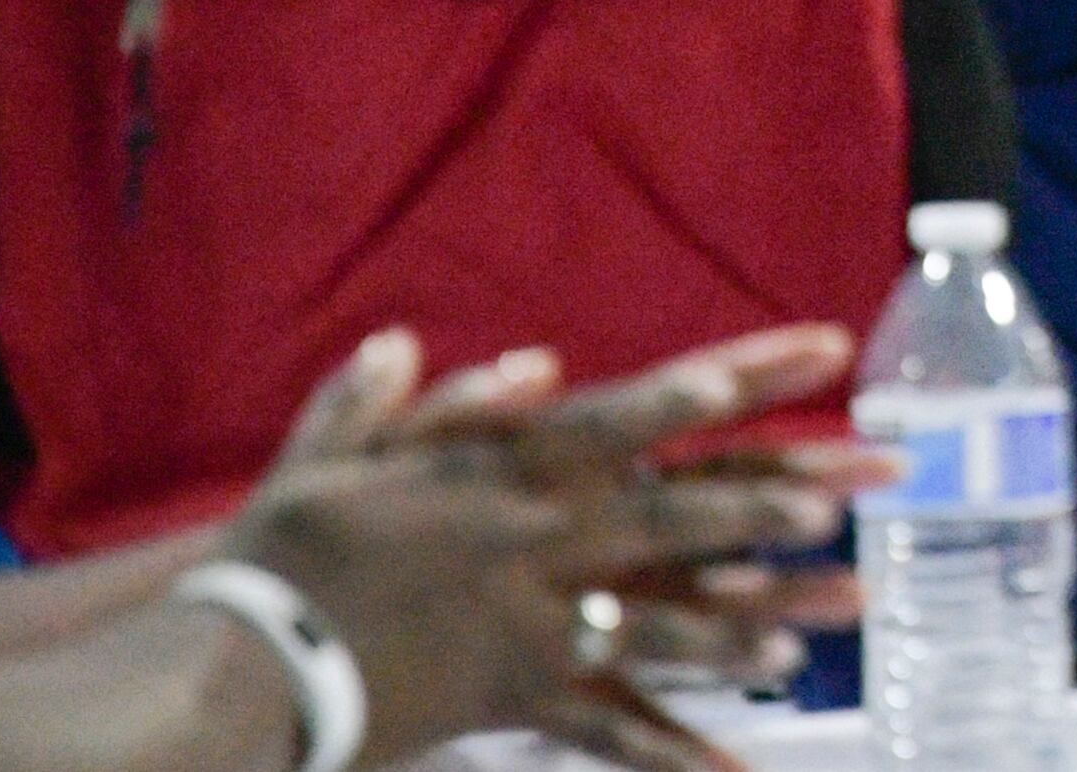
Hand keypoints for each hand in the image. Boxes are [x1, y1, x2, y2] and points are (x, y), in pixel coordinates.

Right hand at [224, 325, 882, 771]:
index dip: (699, 391)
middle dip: (759, 505)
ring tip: (824, 623)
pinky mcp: (511, 705)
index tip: (770, 369)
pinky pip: (610, 731)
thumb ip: (371, 401)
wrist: (232, 673)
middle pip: (666, 521)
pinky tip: (741, 769)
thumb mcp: (317, 462)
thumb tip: (408, 347)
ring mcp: (527, 632)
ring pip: (659, 625)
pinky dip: (677, 751)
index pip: (619, 419)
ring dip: (746, 620)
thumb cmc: (273, 557)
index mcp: (496, 478)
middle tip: (844, 498)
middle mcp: (528, 549)